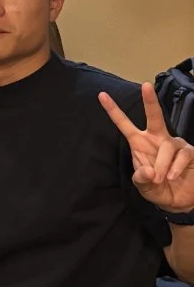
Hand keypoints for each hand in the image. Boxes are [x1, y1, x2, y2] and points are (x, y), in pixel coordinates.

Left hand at [99, 83, 193, 212]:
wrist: (177, 200)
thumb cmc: (156, 188)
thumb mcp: (143, 186)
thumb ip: (141, 179)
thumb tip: (149, 171)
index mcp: (139, 143)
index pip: (124, 124)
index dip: (113, 111)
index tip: (101, 95)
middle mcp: (157, 139)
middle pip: (154, 116)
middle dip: (150, 101)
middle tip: (145, 86)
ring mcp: (175, 144)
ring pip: (168, 147)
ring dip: (163, 166)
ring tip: (161, 179)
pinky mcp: (189, 152)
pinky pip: (182, 155)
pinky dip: (176, 168)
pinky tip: (173, 176)